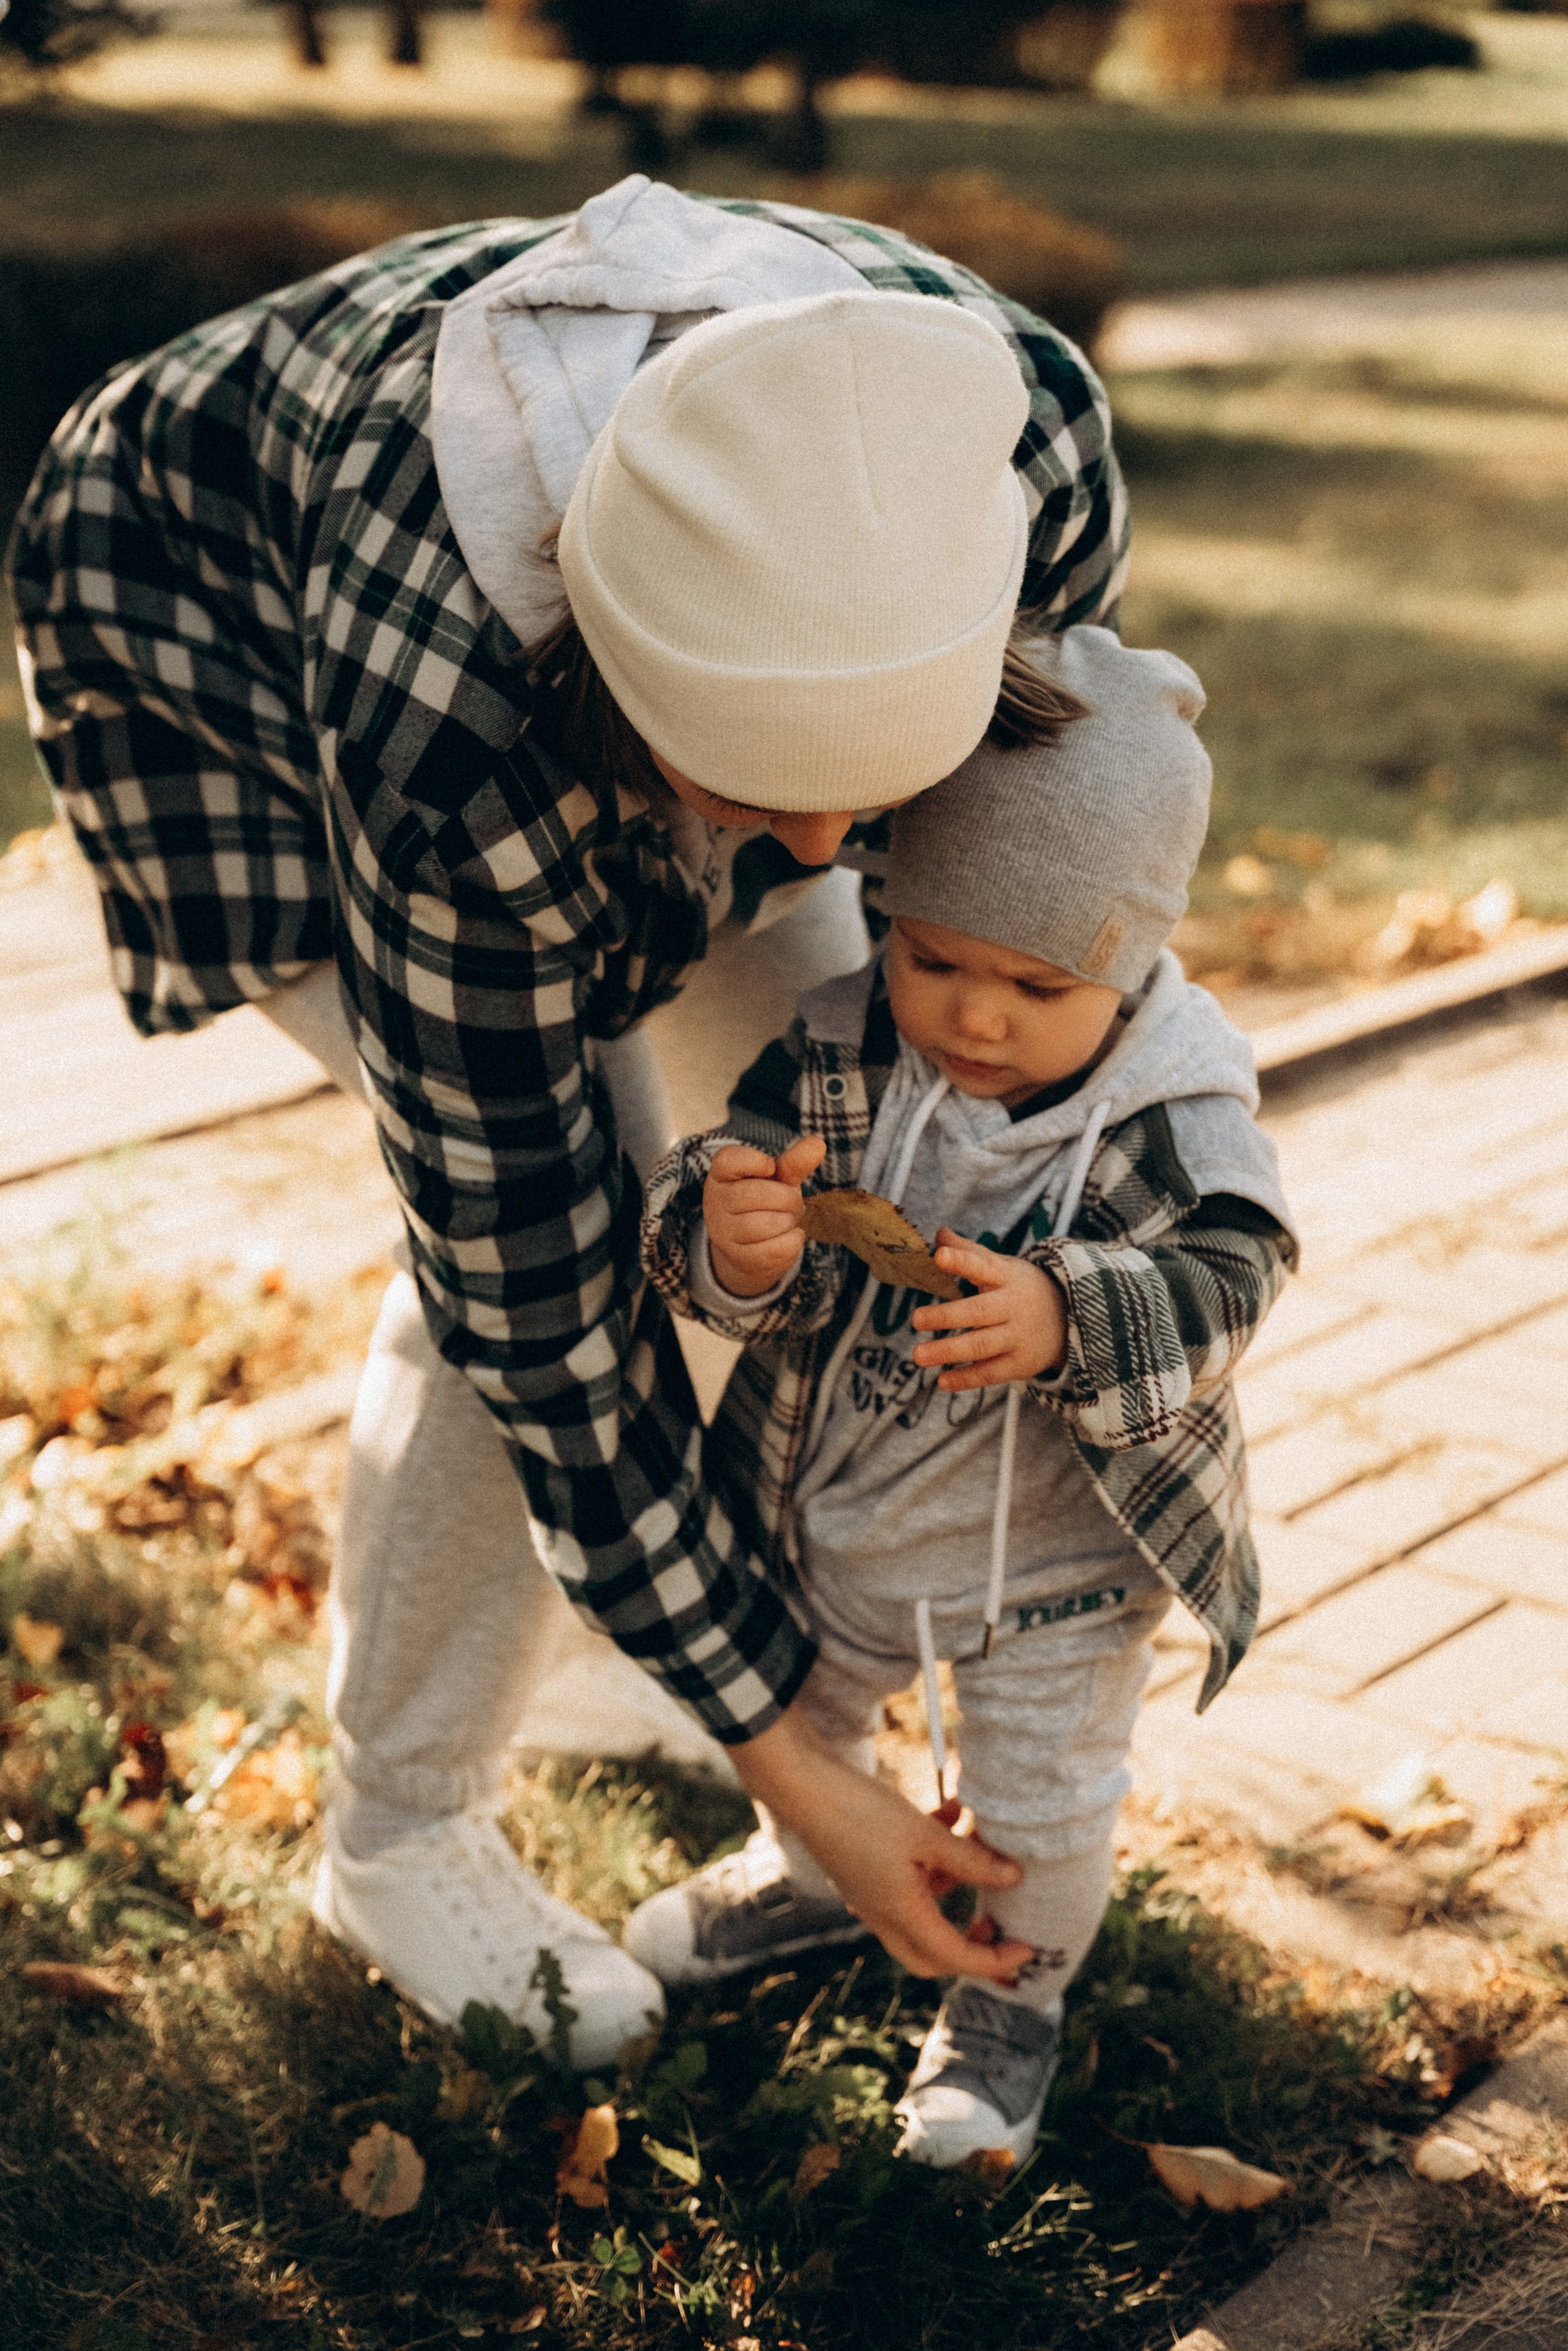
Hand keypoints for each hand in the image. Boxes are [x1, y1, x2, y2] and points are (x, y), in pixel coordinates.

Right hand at [703, 1134, 825, 1297]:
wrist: (751, 1246)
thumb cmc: (765, 1203)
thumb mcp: (778, 1179)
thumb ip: (794, 1161)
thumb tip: (818, 1143)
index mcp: (721, 1174)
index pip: (729, 1160)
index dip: (756, 1161)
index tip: (771, 1168)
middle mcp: (715, 1202)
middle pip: (757, 1194)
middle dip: (788, 1199)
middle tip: (792, 1203)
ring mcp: (723, 1232)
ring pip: (766, 1224)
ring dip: (789, 1222)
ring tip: (788, 1220)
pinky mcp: (738, 1257)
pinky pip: (773, 1249)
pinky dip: (792, 1241)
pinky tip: (790, 1236)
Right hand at [730, 1709, 1033, 1982]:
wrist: (800, 1785)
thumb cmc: (859, 1812)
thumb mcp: (924, 1835)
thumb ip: (971, 1860)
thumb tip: (1014, 1877)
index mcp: (899, 1915)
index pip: (954, 1958)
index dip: (994, 1960)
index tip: (1027, 1950)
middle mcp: (882, 1913)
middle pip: (931, 1953)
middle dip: (968, 1947)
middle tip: (998, 1925)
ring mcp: (870, 1892)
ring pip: (922, 1909)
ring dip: (955, 1886)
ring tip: (983, 1849)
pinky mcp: (863, 1867)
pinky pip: (907, 1877)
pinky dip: (933, 1858)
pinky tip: (951, 1814)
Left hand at [909, 1231, 1067, 1390]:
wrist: (1071, 1320)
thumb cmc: (1021, 1289)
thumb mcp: (1001, 1266)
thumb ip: (969, 1252)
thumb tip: (938, 1233)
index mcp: (1007, 1276)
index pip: (983, 1266)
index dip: (962, 1260)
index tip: (939, 1256)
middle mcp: (1013, 1306)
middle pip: (979, 1311)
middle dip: (947, 1316)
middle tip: (916, 1318)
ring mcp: (1019, 1337)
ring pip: (982, 1345)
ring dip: (949, 1351)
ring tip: (918, 1355)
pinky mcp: (1021, 1363)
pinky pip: (991, 1373)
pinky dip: (966, 1379)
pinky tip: (942, 1380)